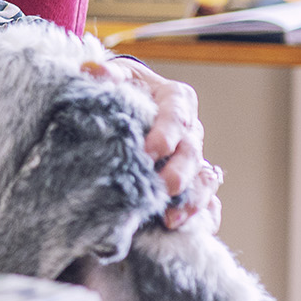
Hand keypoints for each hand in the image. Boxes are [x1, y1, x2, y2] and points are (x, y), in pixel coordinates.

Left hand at [87, 55, 221, 231]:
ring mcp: (194, 158)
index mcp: (176, 100)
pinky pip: (207, 201)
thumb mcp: (117, 75)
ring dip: (191, 200)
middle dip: (180, 172)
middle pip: (192, 152)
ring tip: (171, 219)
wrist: (132, 104)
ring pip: (204, 180)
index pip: (177, 115)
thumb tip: (92, 72)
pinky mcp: (192, 181)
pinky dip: (201, 214)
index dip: (166, 133)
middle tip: (164, 187)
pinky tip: (183, 228)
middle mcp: (190, 130)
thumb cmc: (125, 88)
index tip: (149, 150)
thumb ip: (107, 75)